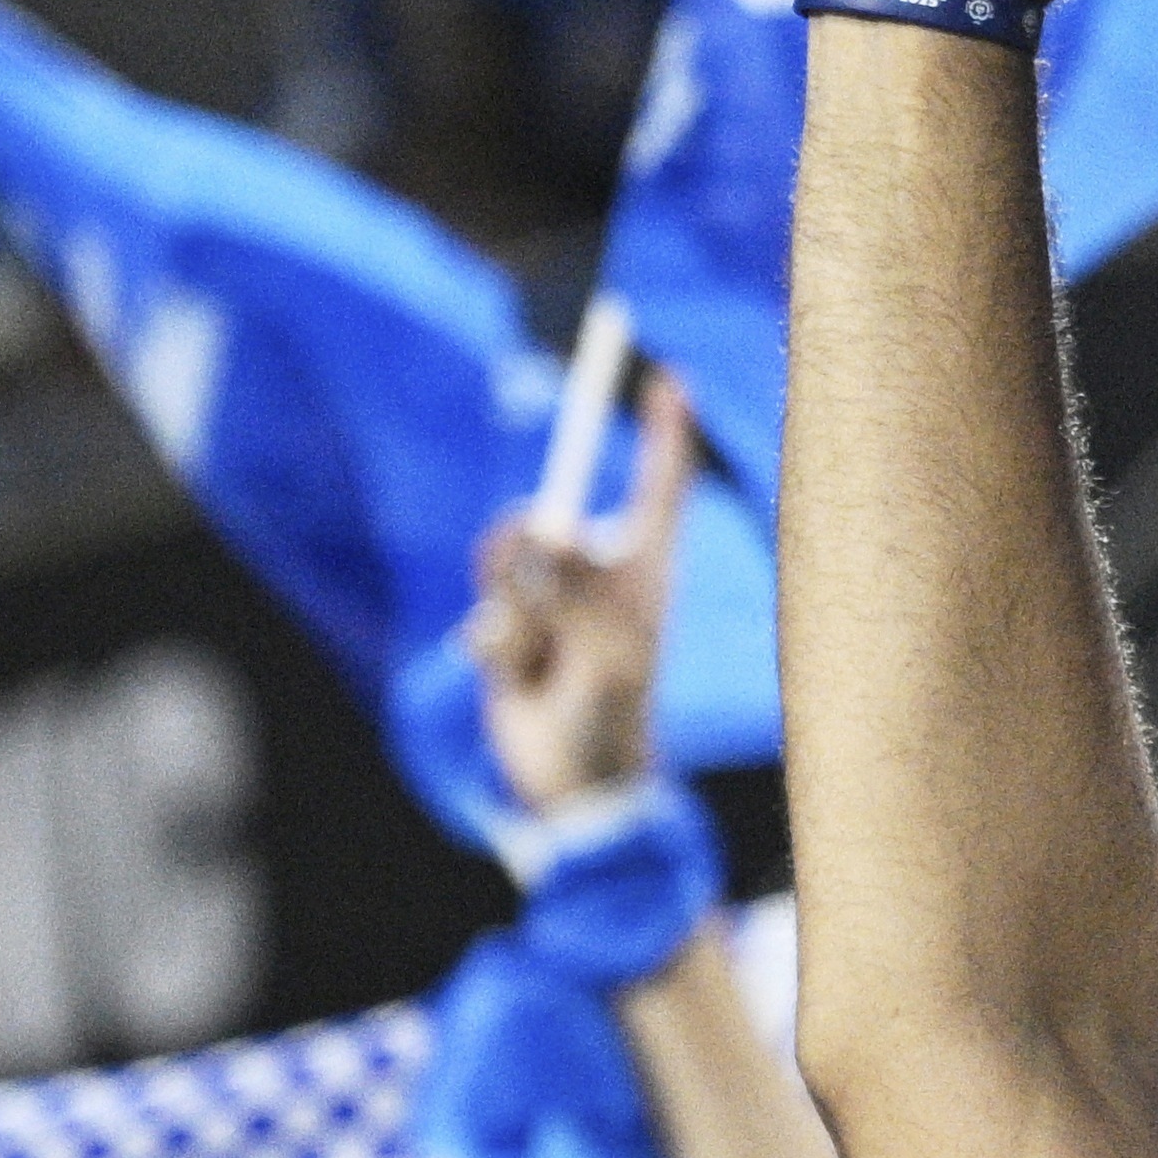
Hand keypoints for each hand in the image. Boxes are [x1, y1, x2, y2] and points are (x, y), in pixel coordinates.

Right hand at [473, 371, 696, 818]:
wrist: (573, 779)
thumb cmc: (614, 716)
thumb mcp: (612, 652)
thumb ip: (581, 589)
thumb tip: (549, 529)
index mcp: (646, 571)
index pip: (660, 486)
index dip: (666, 432)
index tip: (670, 378)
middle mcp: (598, 574)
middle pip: (552, 512)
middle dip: (530, 544)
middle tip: (539, 575)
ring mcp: (550, 597)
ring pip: (508, 560)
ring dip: (519, 613)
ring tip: (543, 657)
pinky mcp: (509, 625)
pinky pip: (488, 609)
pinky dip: (502, 647)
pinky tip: (522, 679)